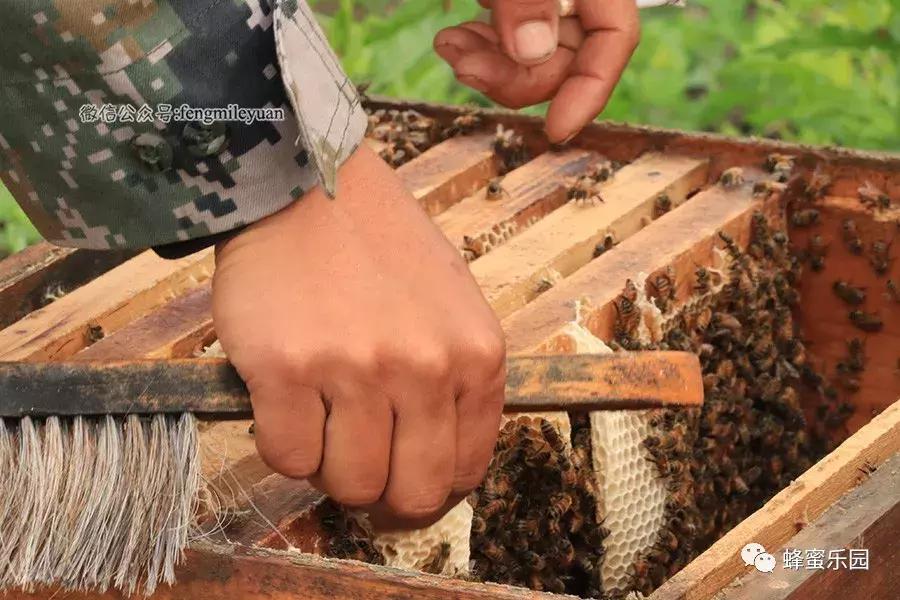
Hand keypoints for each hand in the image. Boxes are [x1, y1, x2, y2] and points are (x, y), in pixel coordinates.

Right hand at [212, 145, 505, 526]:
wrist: (306, 185)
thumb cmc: (379, 249)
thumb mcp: (453, 307)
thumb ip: (456, 383)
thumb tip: (433, 467)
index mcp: (477, 356)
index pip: (465, 473)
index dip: (428, 488)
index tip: (400, 475)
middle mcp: (424, 367)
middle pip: (410, 496)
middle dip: (381, 494)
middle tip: (355, 463)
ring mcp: (355, 369)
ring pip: (347, 485)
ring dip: (328, 466)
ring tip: (319, 418)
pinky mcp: (286, 368)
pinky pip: (286, 458)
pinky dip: (281, 444)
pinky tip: (284, 401)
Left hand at [434, 0, 639, 141]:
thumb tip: (532, 50)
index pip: (614, 38)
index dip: (589, 90)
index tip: (555, 130)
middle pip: (565, 56)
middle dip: (514, 75)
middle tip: (466, 69)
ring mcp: (543, 0)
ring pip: (529, 54)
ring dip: (489, 64)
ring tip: (449, 47)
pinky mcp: (511, 1)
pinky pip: (504, 36)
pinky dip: (480, 47)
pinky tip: (454, 40)